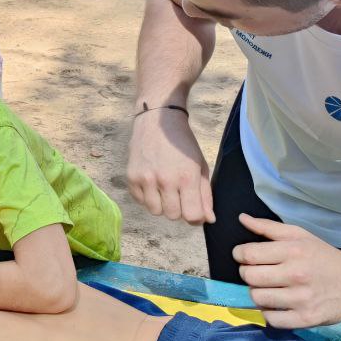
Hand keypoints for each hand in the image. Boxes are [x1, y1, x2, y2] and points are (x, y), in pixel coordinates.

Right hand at [126, 108, 213, 224]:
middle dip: (178, 209)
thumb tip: (209, 219)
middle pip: (173, 216)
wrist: (157, 121)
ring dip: (161, 205)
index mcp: (186, 177)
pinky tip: (152, 182)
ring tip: (164, 189)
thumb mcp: (200, 165)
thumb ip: (205, 194)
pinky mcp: (131, 178)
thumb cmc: (183, 144)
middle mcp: (165, 180)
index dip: (195, 216)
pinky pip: (141, 202)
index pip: (192, 215)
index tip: (194, 209)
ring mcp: (146, 179)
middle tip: (178, 194)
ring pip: (155, 212)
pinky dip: (147, 197)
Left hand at [233, 215, 340, 327]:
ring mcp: (301, 299)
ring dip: (258, 293)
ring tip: (268, 288)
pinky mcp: (306, 319)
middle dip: (248, 274)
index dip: (239, 255)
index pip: (248, 254)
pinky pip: (271, 319)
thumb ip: (268, 227)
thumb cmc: (324, 256)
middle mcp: (296, 274)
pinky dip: (269, 313)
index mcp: (293, 251)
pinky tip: (277, 304)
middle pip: (249, 277)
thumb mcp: (300, 235)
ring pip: (257, 298)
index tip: (244, 256)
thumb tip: (242, 218)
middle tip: (259, 273)